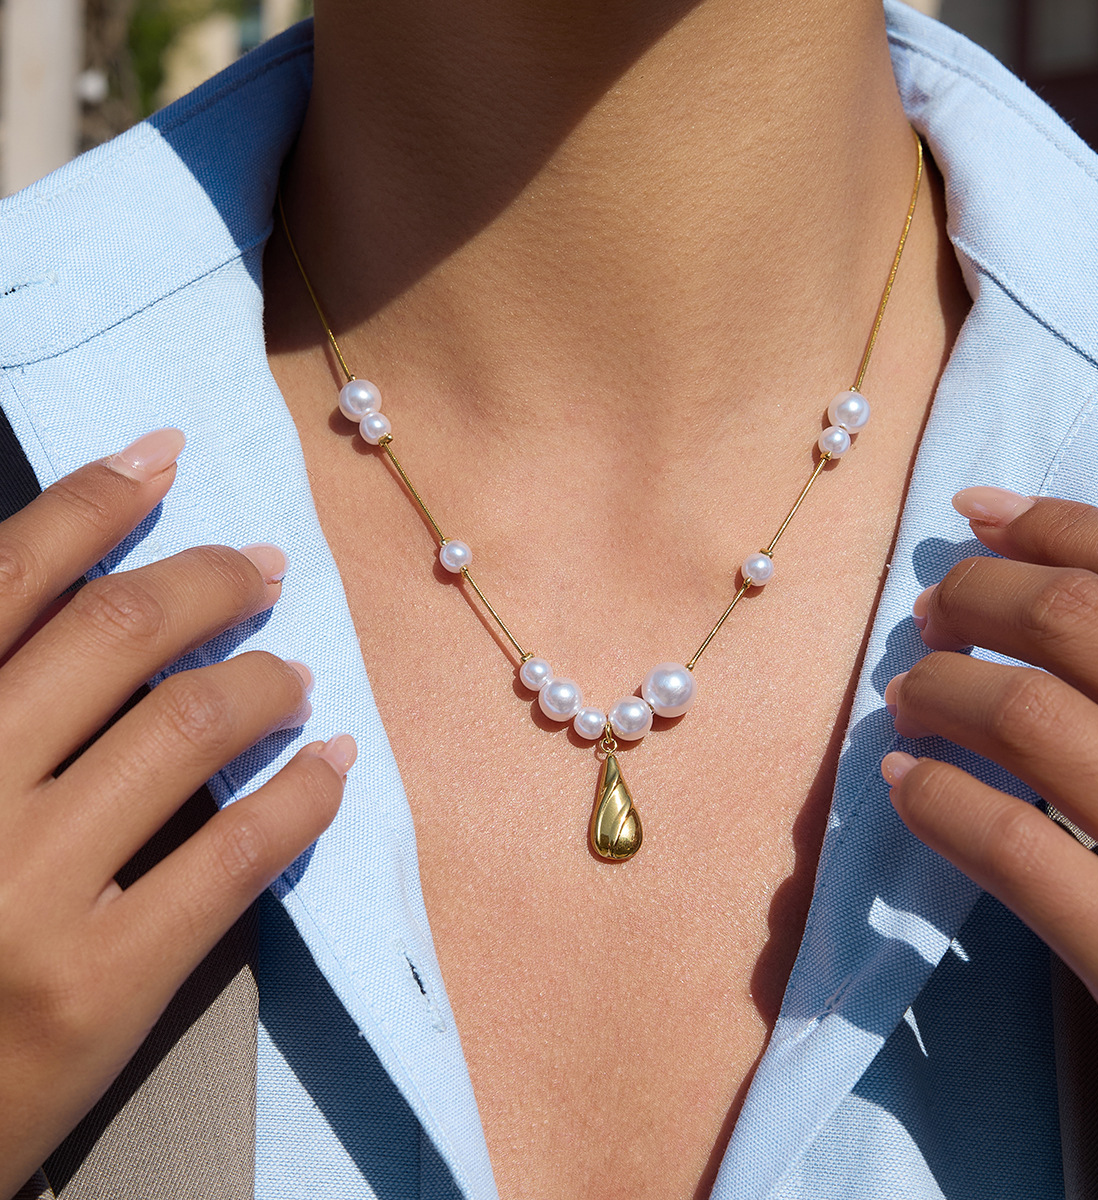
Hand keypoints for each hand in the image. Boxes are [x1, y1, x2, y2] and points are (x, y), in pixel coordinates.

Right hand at [0, 429, 355, 1195]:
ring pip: (192, 726)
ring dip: (267, 681)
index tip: (165, 458)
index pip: (8, 578)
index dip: (96, 500)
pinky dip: (304, 793)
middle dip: (211, 580)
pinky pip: (240, 851)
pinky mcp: (98, 986)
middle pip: (120, 631)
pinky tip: (331, 765)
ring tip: (296, 677)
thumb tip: (76, 602)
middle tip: (264, 571)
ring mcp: (25, 892)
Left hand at [881, 487, 1097, 1147]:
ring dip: (942, 689)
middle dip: (983, 597)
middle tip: (931, 614)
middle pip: (1085, 625)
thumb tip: (1080, 583)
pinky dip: (937, 800)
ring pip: (1035, 718)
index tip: (976, 513)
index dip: (1060, 528)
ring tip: (907, 697)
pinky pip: (1016, 850)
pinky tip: (901, 785)